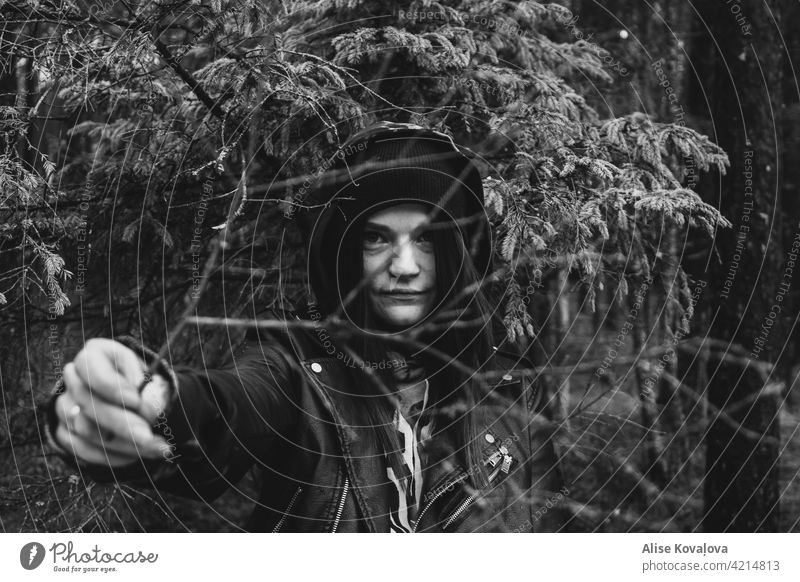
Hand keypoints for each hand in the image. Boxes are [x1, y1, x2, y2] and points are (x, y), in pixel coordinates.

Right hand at [53, 338, 172, 466]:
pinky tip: (136, 456)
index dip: (110, 385)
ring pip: (85, 429)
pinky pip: (82, 450)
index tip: (135, 399)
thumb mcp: (151, 378)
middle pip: (88, 402)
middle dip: (122, 423)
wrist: (138, 402)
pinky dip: (111, 456)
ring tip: (154, 447)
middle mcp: (73, 379)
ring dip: (122, 443)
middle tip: (148, 437)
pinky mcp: (64, 432)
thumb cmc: (144, 385)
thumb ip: (149, 389)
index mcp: (94, 355)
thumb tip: (144, 404)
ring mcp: (65, 406)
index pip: (89, 366)